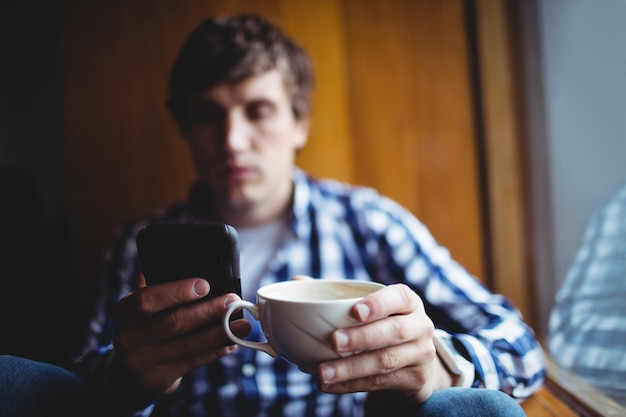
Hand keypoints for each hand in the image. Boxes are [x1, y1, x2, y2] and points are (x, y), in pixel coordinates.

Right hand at [110, 278, 250, 405]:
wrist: (127, 373)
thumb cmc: (143, 327)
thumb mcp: (140, 307)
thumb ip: (157, 284)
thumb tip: (185, 258)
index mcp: (124, 312)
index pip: (146, 300)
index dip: (176, 292)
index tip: (204, 285)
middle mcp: (128, 338)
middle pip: (173, 323)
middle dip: (207, 311)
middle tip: (232, 301)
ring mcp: (142, 362)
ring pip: (188, 345)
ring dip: (219, 333)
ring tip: (242, 324)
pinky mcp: (158, 380)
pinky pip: (193, 362)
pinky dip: (215, 351)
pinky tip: (232, 342)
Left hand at [316, 283, 453, 403]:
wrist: (414, 362)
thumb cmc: (382, 326)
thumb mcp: (370, 309)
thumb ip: (336, 295)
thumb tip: (296, 281)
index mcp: (408, 301)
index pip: (398, 297)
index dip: (378, 304)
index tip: (354, 312)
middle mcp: (420, 325)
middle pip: (393, 331)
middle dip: (362, 337)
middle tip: (333, 341)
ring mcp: (422, 354)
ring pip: (386, 361)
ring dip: (351, 368)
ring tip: (323, 372)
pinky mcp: (416, 379)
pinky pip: (381, 383)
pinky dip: (352, 385)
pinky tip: (331, 385)